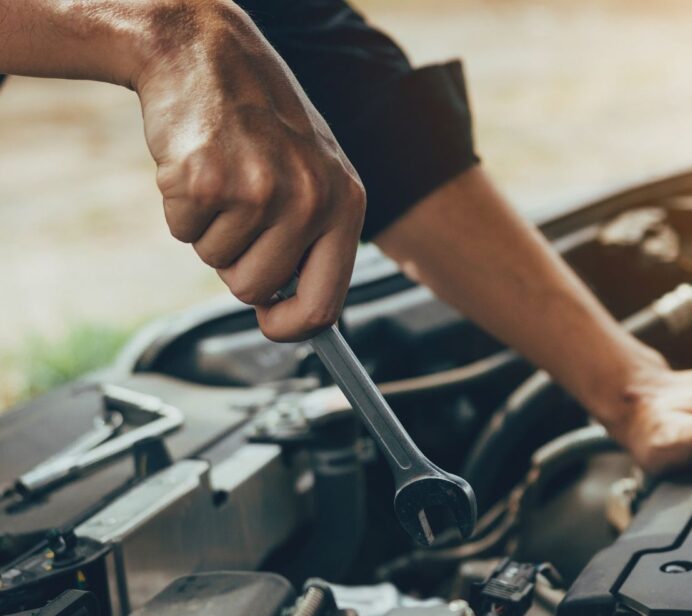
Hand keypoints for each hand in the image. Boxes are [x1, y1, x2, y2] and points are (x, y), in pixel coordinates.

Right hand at [135, 1, 364, 340]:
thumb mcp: (316, 173)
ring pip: (216, 262)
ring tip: (224, 175)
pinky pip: (183, 231)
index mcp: (347, 202)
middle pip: (255, 289)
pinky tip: (198, 163)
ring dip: (209, 228)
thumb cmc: (262, 119)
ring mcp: (260, 190)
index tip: (272, 323)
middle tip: (240, 207)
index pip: (326, 302)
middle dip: (237, 261)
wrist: (207, 51)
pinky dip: (181, 206)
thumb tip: (302, 314)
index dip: (292, 325)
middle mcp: (311, 199)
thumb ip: (317, 238)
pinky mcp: (207, 180)